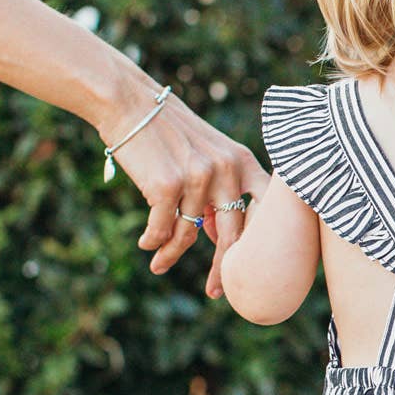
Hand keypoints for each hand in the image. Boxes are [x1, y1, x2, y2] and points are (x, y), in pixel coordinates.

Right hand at [97, 89, 268, 298]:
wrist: (128, 103)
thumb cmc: (168, 134)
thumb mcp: (207, 155)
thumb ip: (220, 192)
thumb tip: (216, 237)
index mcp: (243, 162)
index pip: (266, 213)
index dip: (263, 247)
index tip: (256, 273)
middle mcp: (226, 170)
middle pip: (233, 236)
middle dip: (223, 270)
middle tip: (216, 292)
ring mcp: (198, 178)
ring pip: (189, 234)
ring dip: (172, 254)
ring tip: (159, 265)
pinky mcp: (167, 185)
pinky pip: (163, 229)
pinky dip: (155, 243)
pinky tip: (148, 248)